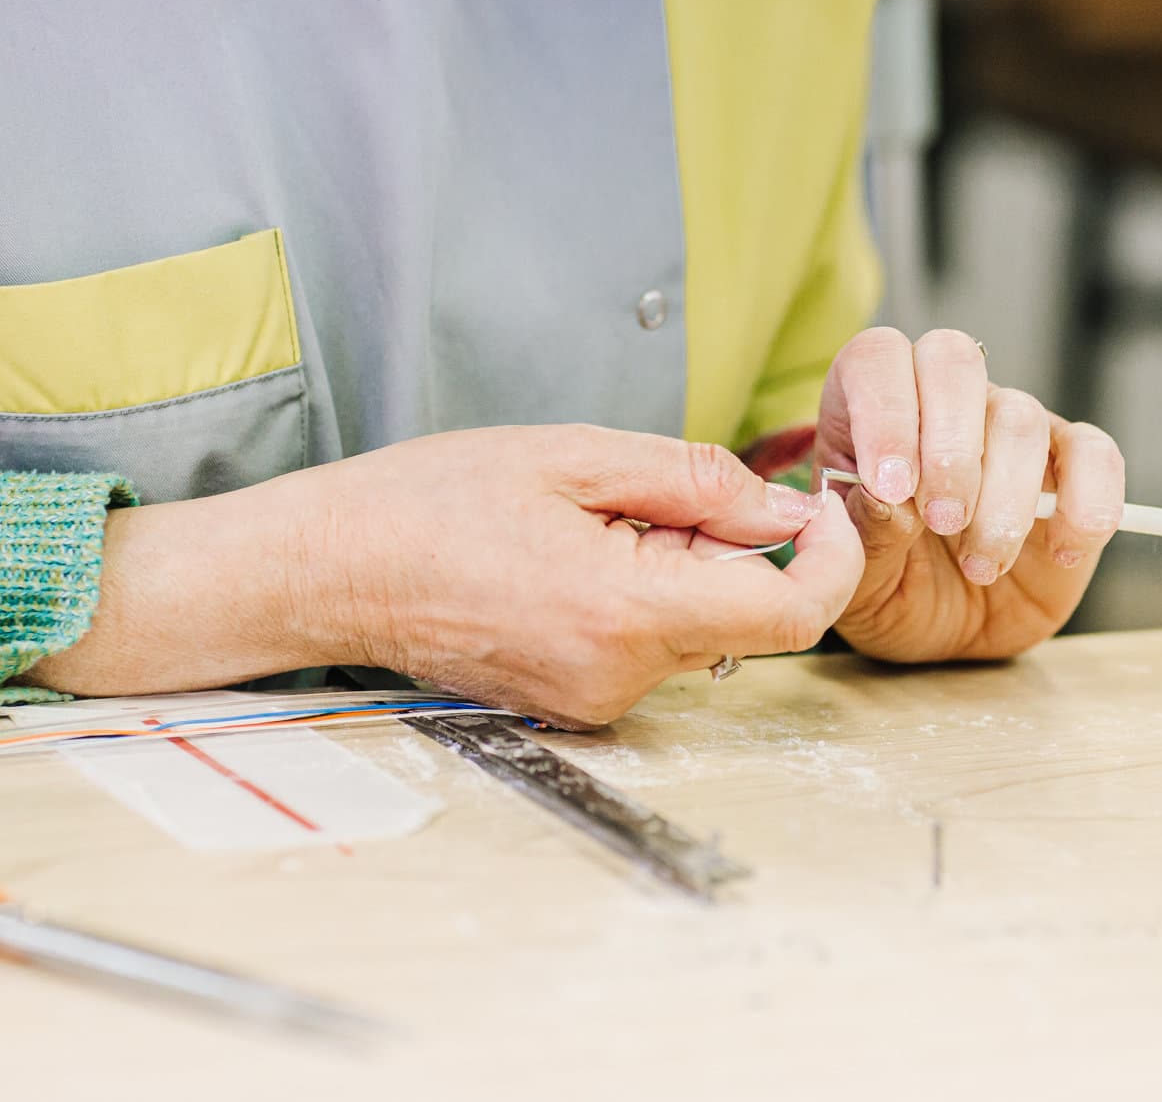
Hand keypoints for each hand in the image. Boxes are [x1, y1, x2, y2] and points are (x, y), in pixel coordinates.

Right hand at [28, 425, 863, 726]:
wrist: (330, 570)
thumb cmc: (430, 502)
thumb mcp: (575, 456)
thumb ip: (697, 481)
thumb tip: (786, 510)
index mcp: (625, 612)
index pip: (792, 614)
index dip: (831, 557)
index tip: (821, 505)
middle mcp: (619, 678)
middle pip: (749, 619)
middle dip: (740, 547)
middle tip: (663, 490)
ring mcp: (596, 702)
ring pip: (702, 631)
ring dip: (686, 569)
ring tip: (595, 519)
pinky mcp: (578, 705)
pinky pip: (653, 647)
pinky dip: (648, 595)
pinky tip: (577, 556)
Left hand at [816, 328, 1123, 662]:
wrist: (950, 634)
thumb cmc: (892, 588)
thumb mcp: (860, 578)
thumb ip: (866, 536)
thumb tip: (889, 499)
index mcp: (869, 409)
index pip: (877, 360)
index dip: (885, 412)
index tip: (890, 486)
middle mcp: (941, 400)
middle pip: (954, 361)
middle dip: (950, 446)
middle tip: (943, 522)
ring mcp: (1010, 426)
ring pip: (1020, 415)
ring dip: (1004, 499)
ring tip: (982, 564)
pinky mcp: (1071, 464)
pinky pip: (1095, 453)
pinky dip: (1086, 501)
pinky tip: (1060, 551)